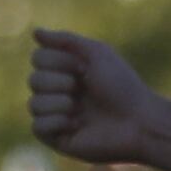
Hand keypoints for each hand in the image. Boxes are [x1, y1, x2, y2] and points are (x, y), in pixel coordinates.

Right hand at [27, 30, 170, 170]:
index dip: (60, 61)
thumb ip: (65, 40)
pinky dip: (56, 122)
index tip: (85, 68)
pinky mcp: (56, 139)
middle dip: (60, 82)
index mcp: (65, 70)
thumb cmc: (122, 86)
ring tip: (81, 111)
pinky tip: (76, 126)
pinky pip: (37, 126)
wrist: (138, 121)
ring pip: (33, 104)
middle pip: (33, 80)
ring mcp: (55, 115)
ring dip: (59, 103)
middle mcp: (57, 92)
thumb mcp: (97, 53)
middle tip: (83, 89)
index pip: (38, 57)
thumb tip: (35, 32)